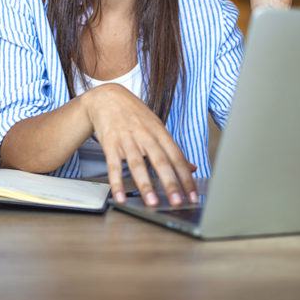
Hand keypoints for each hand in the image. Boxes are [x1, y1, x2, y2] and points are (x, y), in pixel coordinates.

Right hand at [82, 83, 197, 207]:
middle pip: (160, 161)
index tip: (193, 196)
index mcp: (160, 132)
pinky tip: (120, 197)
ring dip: (145, 185)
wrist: (107, 97)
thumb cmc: (134, 114)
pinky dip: (117, 183)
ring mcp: (127, 139)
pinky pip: (114, 165)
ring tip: (152, 203)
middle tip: (177, 202)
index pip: (177, 157)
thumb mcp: (156, 127)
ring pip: (137, 164)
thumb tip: (191, 167)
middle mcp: (145, 135)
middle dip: (170, 183)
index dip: (186, 178)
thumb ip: (172, 149)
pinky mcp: (110, 144)